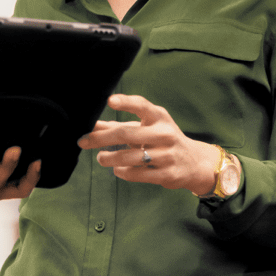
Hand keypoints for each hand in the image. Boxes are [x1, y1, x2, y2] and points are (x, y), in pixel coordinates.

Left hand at [77, 93, 216, 195]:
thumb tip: (91, 125)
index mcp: (159, 117)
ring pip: (130, 157)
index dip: (126, 102)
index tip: (109, 100)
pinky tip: (117, 169)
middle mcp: (165, 133)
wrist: (193, 162)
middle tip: (82, 142)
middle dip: (100, 139)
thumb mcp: (145, 127)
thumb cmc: (161, 139)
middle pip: (127, 134)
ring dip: (110, 158)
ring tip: (101, 158)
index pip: (142, 106)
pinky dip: (122, 172)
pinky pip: (137, 174)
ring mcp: (167, 155)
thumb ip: (118, 125)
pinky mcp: (167, 174)